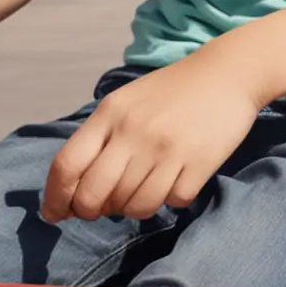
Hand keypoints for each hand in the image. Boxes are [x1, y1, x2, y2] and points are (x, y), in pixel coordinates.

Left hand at [41, 54, 258, 223]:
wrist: (230, 72)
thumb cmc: (172, 92)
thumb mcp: (127, 103)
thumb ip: (99, 141)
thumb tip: (73, 196)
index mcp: (112, 113)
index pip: (66, 166)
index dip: (55, 199)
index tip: (58, 214)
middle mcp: (136, 131)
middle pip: (93, 197)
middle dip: (94, 211)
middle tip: (108, 205)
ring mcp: (168, 148)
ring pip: (133, 207)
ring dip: (136, 206)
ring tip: (148, 187)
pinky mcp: (199, 161)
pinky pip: (172, 202)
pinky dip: (173, 197)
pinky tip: (178, 178)